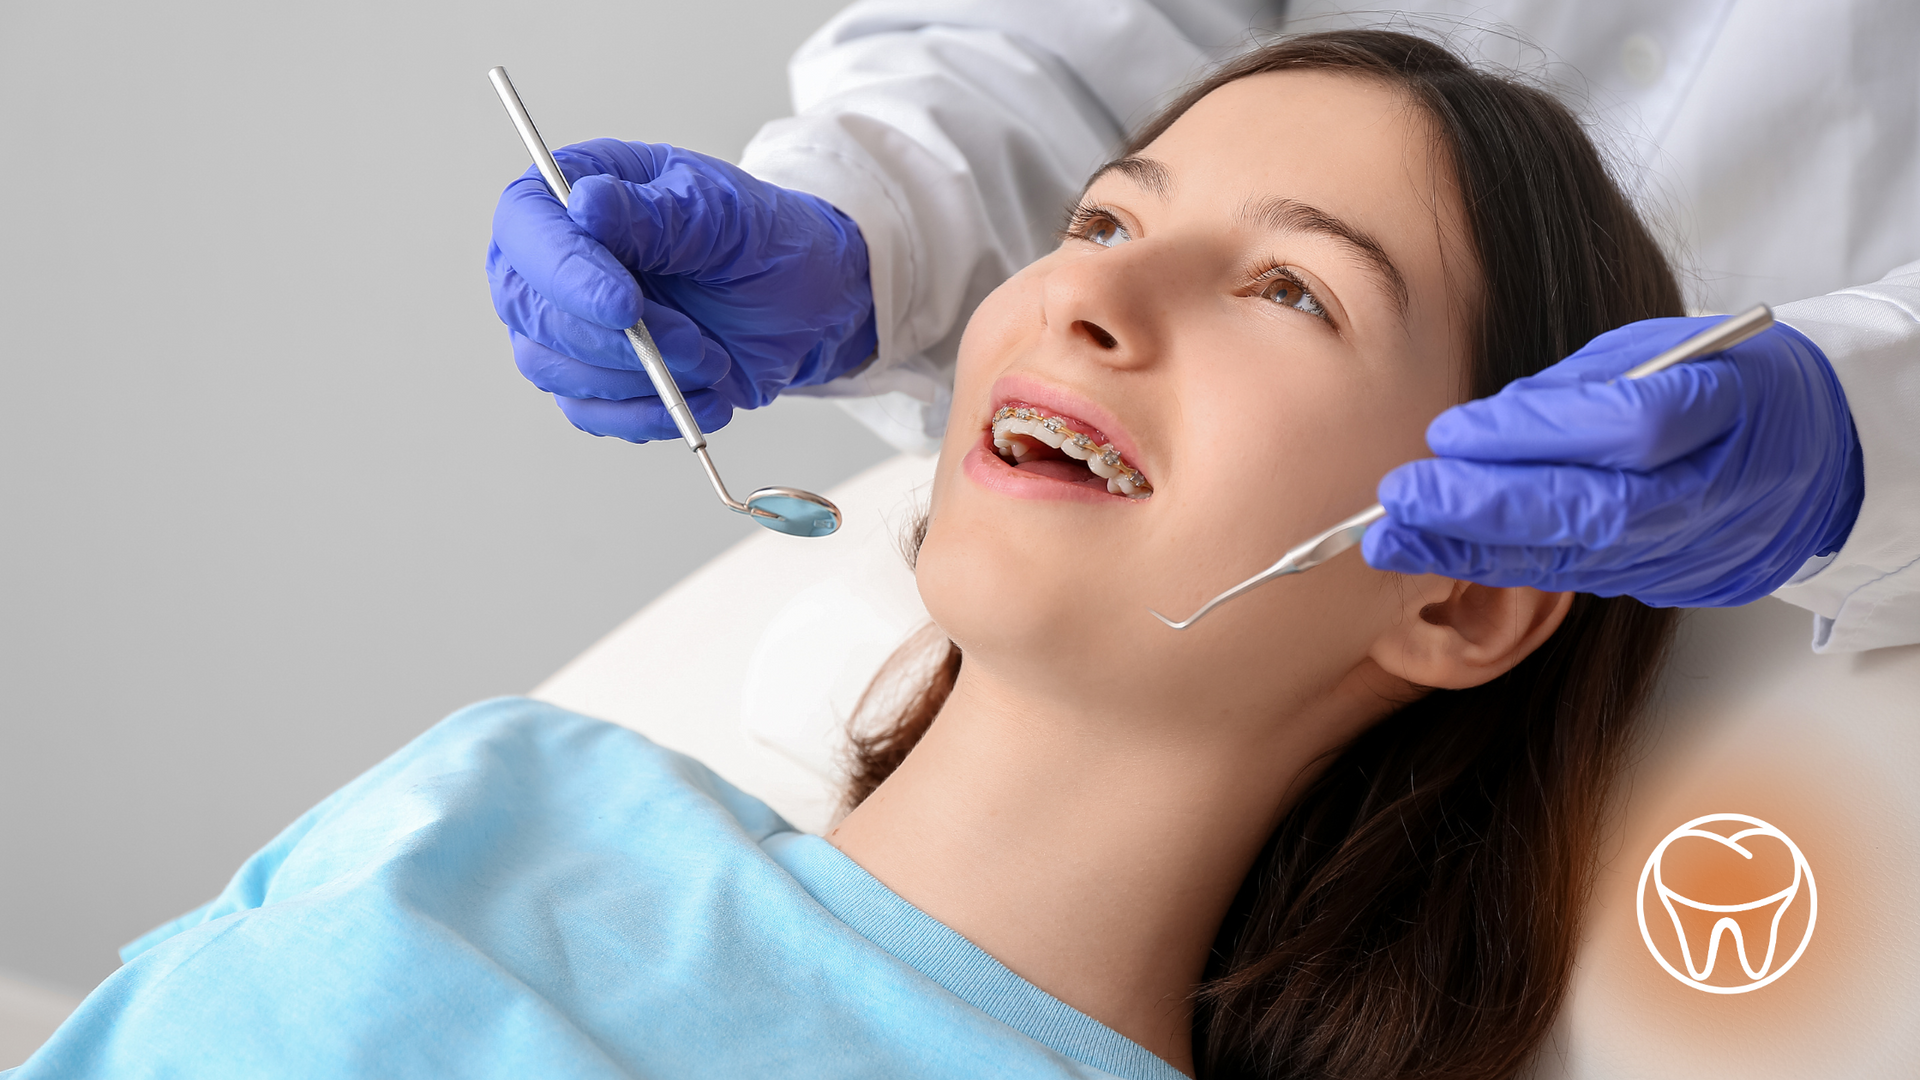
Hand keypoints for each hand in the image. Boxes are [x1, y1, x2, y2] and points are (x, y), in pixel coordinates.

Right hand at [487, 139, 876, 440]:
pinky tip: (704, 399)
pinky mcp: (591, 376)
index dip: (565, 272)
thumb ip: (657, 213)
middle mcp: (556, 255)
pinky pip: (588, 412)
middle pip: (530, 308)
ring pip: (550, 367)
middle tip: (694, 343)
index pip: (527, 226)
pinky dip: (647, 415)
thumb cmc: (761, 241)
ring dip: (639, 378)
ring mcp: (566, 319)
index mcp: (579, 184)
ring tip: (712, 362)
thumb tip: (585, 204)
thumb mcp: (724, 214)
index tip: (627, 307)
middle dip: (616, 341)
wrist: (802, 305)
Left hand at [1363, 317, 1864, 606]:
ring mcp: (1683, 551)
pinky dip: (1498, 566)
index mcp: (1726, 413)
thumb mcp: (1669, 349)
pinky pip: (1571, 575)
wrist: (1811, 461)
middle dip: (1487, 508)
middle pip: (1591, 509)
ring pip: (1571, 557)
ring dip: (1473, 550)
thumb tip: (1479, 427)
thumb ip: (1581, 386)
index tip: (1451, 431)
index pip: (1629, 428)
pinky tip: (1436, 553)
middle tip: (1403, 497)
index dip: (1536, 433)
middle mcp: (1707, 497)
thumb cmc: (1727, 383)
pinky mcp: (1657, 583)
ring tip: (1393, 537)